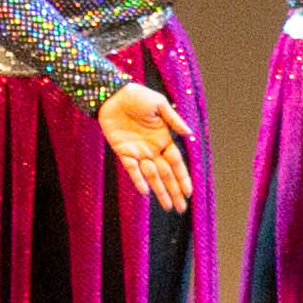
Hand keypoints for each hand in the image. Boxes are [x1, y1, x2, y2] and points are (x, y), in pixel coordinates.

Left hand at [93, 82, 194, 214]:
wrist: (113, 93)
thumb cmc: (138, 96)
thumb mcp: (159, 104)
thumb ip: (173, 120)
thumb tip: (189, 134)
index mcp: (164, 139)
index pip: (176, 163)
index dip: (182, 178)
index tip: (189, 193)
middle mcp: (152, 149)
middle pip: (166, 174)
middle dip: (174, 191)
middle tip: (181, 209)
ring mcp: (137, 152)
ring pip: (151, 176)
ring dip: (159, 191)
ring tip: (168, 207)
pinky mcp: (122, 151)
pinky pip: (131, 169)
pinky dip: (138, 180)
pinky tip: (146, 192)